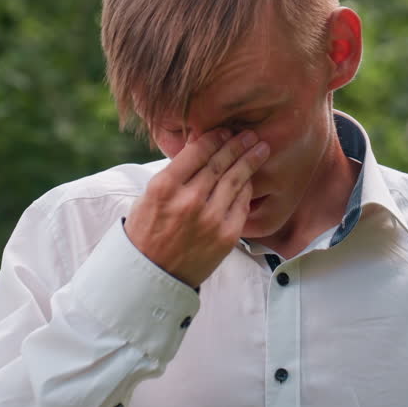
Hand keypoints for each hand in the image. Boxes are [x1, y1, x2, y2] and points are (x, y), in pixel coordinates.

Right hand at [124, 128, 270, 287]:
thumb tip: (199, 147)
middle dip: (237, 144)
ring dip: (249, 161)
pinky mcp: (226, 236)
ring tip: (260, 149)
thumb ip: (175, 174)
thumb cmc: (147, 232)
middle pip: (219, 163)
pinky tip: (251, 178)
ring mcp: (210, 219)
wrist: (152, 276)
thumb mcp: (149, 196)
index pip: (196, 152)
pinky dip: (247, 188)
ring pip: (235, 180)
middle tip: (249, 134)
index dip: (214, 137)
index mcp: (164, 187)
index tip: (224, 131)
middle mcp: (188, 201)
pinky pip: (242, 204)